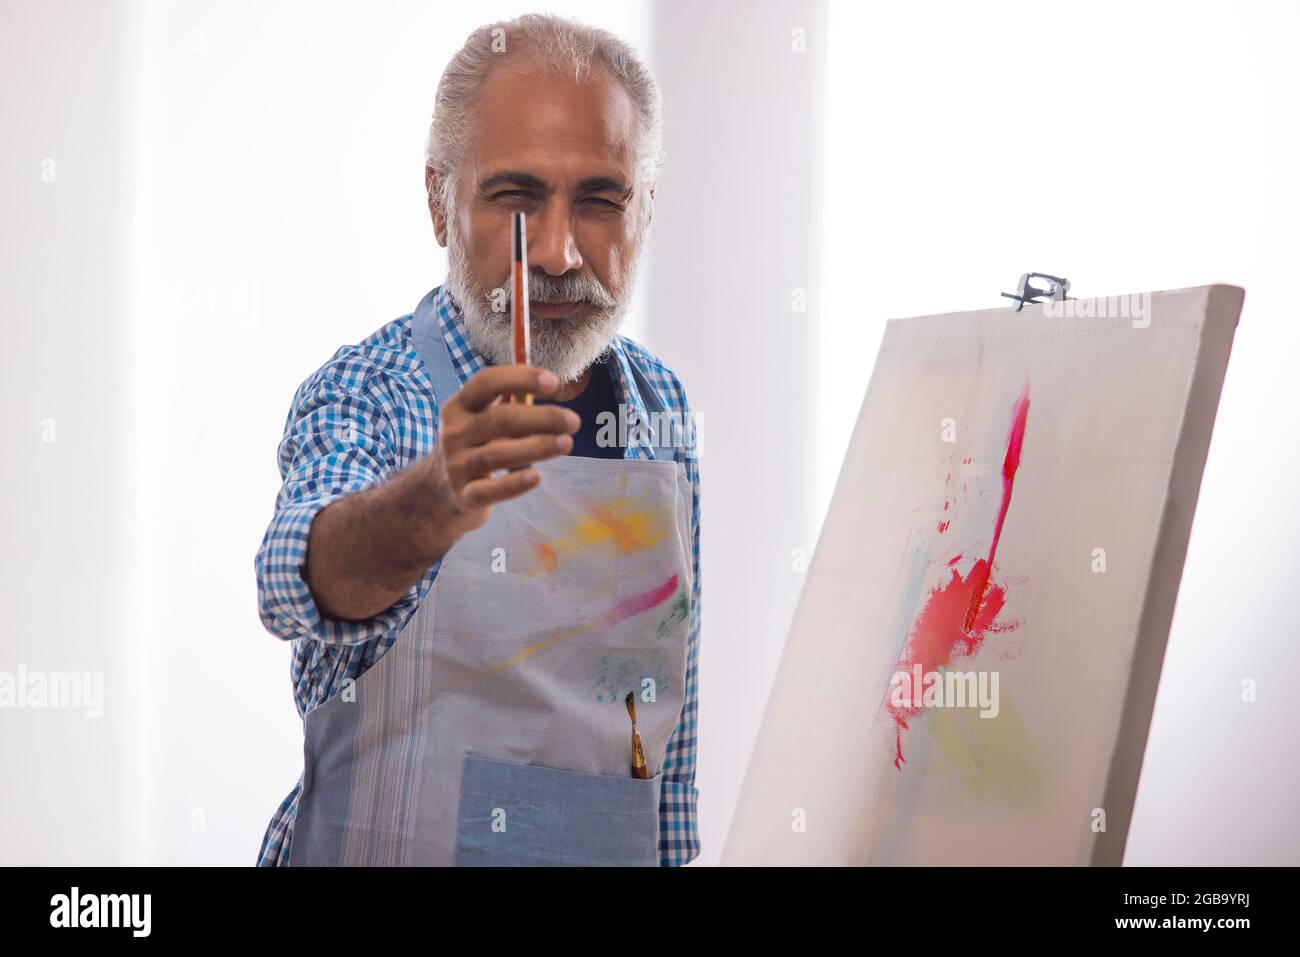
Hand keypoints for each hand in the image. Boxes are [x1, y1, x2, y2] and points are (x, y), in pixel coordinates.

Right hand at [422, 365, 578, 541]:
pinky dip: (513, 485)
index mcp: (460, 406)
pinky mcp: (463, 496)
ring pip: (496, 455)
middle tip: (573, 422)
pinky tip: (536, 477)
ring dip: (536, 448)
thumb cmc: (474, 446)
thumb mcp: (481, 419)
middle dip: (541, 418)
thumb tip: (551, 383)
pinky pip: (488, 492)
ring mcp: (456, 465)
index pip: (487, 383)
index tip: (554, 383)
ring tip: (566, 443)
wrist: (438, 492)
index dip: (521, 378)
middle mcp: (454, 432)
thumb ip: (510, 402)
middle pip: (499, 420)